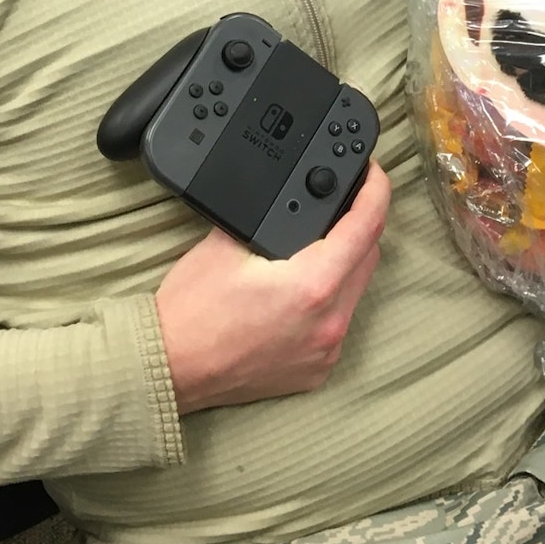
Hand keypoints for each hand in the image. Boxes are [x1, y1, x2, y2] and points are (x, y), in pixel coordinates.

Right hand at [155, 162, 389, 414]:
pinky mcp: (316, 370)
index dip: (376, 190)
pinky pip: (338, 323)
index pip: (366, 225)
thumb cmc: (191, 311)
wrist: (169, 366)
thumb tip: (297, 198)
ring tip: (312, 250)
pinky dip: (329, 302)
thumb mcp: (228, 242)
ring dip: (344, 265)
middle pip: (367, 257)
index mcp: (313, 285)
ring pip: (355, 292)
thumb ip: (272, 215)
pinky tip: (300, 294)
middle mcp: (329, 322)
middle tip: (335, 208)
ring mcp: (325, 351)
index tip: (373, 173)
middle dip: (358, 226)